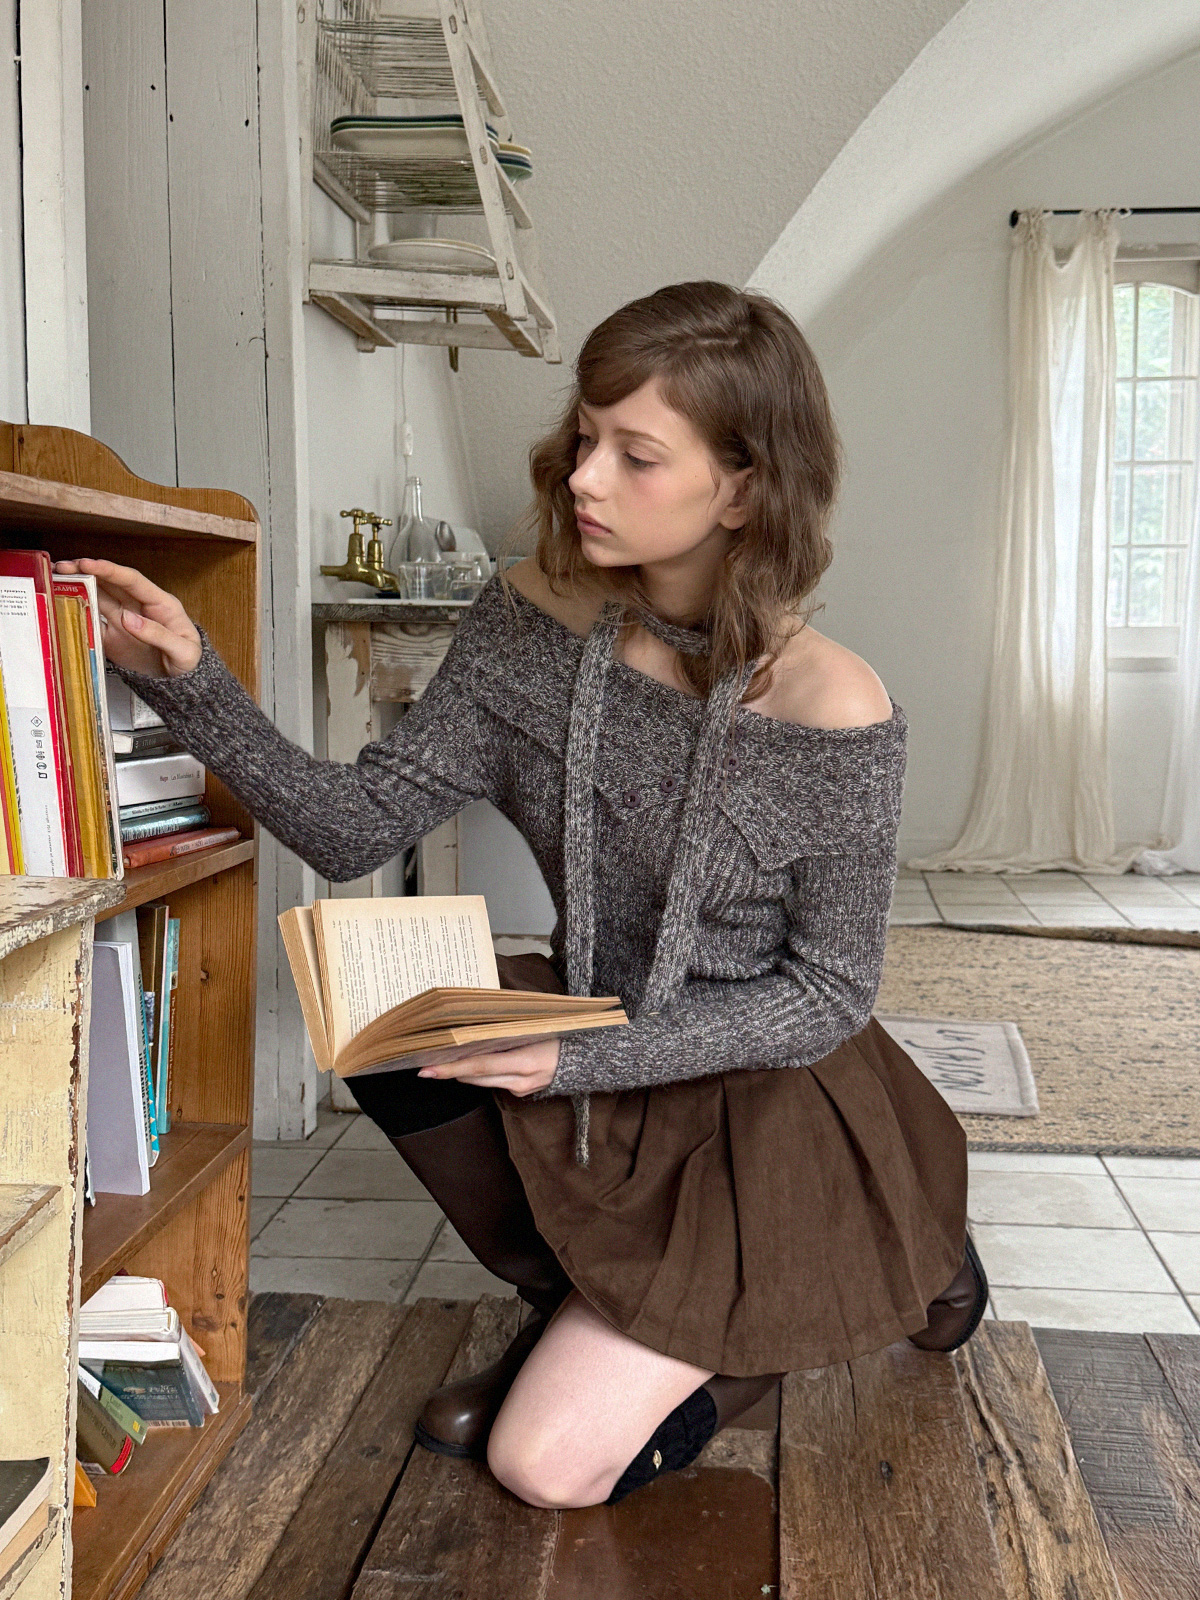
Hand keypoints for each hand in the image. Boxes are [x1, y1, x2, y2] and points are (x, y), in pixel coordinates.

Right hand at [52, 557, 201, 678]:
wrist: (182, 682)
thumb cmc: (189, 661)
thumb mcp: (183, 651)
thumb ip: (158, 634)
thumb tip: (130, 619)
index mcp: (160, 603)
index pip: (132, 580)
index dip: (110, 570)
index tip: (89, 564)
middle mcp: (138, 607)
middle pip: (110, 583)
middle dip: (86, 572)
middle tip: (63, 567)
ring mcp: (123, 620)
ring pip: (97, 598)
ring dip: (78, 588)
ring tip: (56, 580)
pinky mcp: (113, 637)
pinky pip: (92, 623)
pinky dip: (77, 615)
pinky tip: (63, 609)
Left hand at [418, 1037, 559, 1096]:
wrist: (588, 1059)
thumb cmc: (562, 1035)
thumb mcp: (536, 1028)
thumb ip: (508, 1030)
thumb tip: (476, 1026)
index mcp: (525, 1061)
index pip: (479, 1066)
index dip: (452, 1068)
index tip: (427, 1070)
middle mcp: (521, 1080)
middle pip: (476, 1077)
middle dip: (451, 1071)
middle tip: (425, 1065)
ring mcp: (522, 1089)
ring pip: (483, 1082)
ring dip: (463, 1073)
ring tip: (441, 1063)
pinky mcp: (523, 1092)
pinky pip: (495, 1082)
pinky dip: (481, 1074)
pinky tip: (472, 1065)